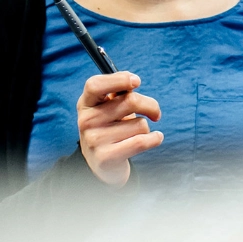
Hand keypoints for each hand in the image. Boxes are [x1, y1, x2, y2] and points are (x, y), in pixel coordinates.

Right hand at [76, 72, 162, 187]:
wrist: (102, 162)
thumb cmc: (110, 127)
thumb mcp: (108, 107)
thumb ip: (118, 92)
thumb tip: (133, 82)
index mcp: (86, 103)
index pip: (95, 84)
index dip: (119, 79)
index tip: (137, 82)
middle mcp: (86, 120)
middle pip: (129, 101)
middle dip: (150, 105)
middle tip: (154, 112)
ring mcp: (94, 139)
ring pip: (140, 124)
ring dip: (146, 127)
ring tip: (136, 133)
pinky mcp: (105, 157)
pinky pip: (141, 142)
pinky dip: (154, 139)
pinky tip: (156, 138)